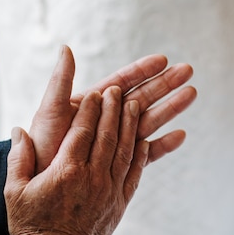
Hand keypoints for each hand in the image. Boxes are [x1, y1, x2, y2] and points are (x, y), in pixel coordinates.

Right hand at [5, 87, 147, 234]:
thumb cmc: (32, 225)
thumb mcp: (15, 192)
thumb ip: (18, 159)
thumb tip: (19, 131)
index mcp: (66, 170)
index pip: (83, 130)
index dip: (91, 110)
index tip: (97, 93)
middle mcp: (92, 176)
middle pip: (108, 135)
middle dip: (114, 109)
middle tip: (118, 91)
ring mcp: (109, 190)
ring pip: (125, 150)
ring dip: (131, 125)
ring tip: (135, 105)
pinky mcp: (120, 203)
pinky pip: (134, 173)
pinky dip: (142, 155)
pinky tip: (145, 140)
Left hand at [29, 45, 196, 171]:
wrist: (41, 186)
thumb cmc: (42, 147)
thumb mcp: (50, 111)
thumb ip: (61, 82)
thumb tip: (66, 47)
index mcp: (91, 105)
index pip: (122, 82)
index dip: (142, 70)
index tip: (162, 59)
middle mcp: (106, 122)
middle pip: (141, 98)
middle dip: (164, 84)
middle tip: (188, 71)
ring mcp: (114, 143)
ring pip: (148, 121)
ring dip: (170, 108)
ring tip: (192, 94)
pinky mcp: (119, 165)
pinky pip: (145, 154)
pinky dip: (163, 145)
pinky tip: (181, 136)